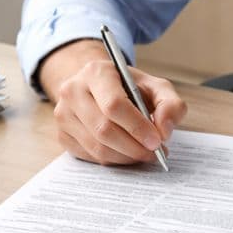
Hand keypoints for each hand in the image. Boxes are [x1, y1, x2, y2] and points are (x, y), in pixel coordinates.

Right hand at [38, 39, 186, 164]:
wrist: (99, 88)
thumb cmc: (130, 88)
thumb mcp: (156, 87)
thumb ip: (170, 105)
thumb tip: (164, 130)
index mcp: (96, 72)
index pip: (114, 105)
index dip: (137, 127)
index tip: (156, 142)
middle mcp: (73, 90)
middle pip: (103, 129)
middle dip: (133, 147)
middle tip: (154, 153)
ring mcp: (63, 114)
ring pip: (96, 147)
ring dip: (125, 157)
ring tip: (144, 154)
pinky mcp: (62, 134)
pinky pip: (90, 156)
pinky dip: (113, 160)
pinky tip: (126, 153)